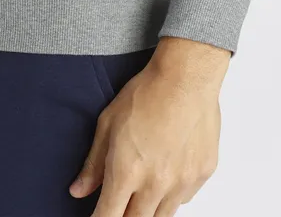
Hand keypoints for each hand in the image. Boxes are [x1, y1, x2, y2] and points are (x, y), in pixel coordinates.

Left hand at [69, 38, 229, 214]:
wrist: (187, 78)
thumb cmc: (146, 93)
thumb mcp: (108, 123)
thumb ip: (94, 163)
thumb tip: (78, 191)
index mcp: (128, 171)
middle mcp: (156, 184)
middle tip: (119, 203)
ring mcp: (182, 183)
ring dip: (148, 209)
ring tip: (142, 189)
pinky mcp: (201, 175)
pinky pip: (183, 199)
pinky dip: (172, 194)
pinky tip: (166, 173)